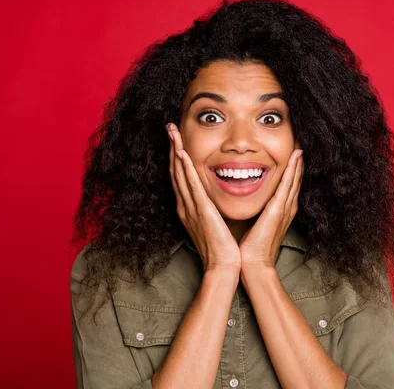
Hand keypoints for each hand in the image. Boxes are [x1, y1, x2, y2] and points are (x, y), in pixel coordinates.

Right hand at [166, 123, 241, 273]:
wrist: (223, 266)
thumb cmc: (223, 247)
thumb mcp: (213, 222)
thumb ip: (211, 207)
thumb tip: (214, 195)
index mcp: (189, 208)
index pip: (181, 176)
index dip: (177, 156)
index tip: (176, 138)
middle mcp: (186, 206)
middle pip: (176, 171)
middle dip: (172, 147)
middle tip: (169, 126)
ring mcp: (191, 208)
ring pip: (180, 174)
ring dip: (175, 151)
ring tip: (172, 132)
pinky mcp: (201, 212)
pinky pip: (192, 186)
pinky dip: (185, 169)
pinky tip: (181, 154)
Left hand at [239, 147, 303, 269]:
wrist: (253, 264)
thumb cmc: (251, 247)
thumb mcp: (256, 223)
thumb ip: (257, 210)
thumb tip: (250, 199)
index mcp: (281, 210)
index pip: (289, 183)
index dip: (292, 166)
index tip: (292, 149)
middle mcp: (287, 207)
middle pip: (296, 177)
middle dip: (298, 159)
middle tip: (300, 140)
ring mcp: (285, 208)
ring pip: (294, 177)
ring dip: (298, 159)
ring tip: (301, 142)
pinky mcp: (278, 209)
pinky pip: (287, 184)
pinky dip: (293, 169)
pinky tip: (295, 155)